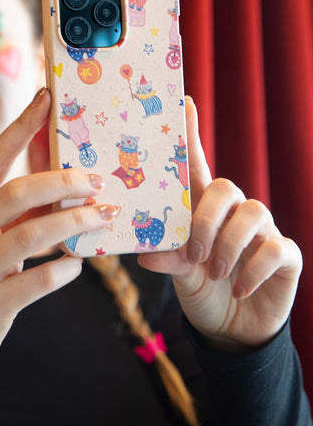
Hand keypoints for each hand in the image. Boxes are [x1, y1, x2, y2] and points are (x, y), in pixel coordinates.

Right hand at [0, 88, 113, 416]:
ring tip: (103, 217)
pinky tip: (78, 265)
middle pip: (13, 193)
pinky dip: (62, 270)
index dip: (20, 127)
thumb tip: (63, 183)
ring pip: (27, 235)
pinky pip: (33, 283)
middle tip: (96, 181)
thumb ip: (12, 212)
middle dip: (61, 182)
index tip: (46, 98)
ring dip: (73, 223)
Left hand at [137, 96, 302, 351]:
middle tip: (195, 253)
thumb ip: (168, 259)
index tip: (184, 102)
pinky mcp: (285, 255)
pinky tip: (239, 287)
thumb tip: (145, 255)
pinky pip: (276, 248)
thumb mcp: (179, 273)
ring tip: (215, 272)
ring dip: (229, 244)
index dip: (192, 133)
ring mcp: (261, 232)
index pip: (197, 164)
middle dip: (206, 220)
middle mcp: (233, 212)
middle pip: (225, 188)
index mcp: (202, 208)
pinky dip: (254, 268)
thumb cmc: (200, 287)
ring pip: (253, 213)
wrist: (230, 327)